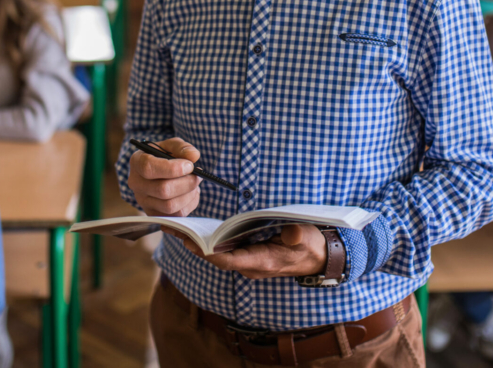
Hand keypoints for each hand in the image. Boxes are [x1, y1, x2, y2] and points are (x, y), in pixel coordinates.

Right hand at [126, 138, 200, 216]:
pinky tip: (190, 193)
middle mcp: (136, 184)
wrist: (159, 173)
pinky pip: (176, 215)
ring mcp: (143, 201)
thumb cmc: (165, 157)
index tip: (190, 166)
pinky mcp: (154, 214)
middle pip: (163, 190)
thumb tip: (194, 156)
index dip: (172, 168)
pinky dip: (189, 204)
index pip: (149, 168)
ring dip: (189, 194)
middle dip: (187, 183)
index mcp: (137, 162)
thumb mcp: (172, 146)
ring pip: (170, 206)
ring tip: (195, 184)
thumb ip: (182, 147)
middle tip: (198, 176)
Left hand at [179, 224, 326, 279]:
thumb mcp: (308, 238)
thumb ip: (298, 236)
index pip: (229, 260)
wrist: (319, 258)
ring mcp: (249, 262)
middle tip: (173, 229)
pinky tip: (196, 229)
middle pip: (216, 258)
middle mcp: (251, 265)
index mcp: (262, 261)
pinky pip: (224, 251)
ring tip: (177, 227)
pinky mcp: (249, 256)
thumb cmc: (312, 246)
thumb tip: (290, 234)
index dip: (209, 252)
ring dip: (198, 243)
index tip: (191, 242)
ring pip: (218, 255)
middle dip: (194, 245)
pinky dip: (209, 241)